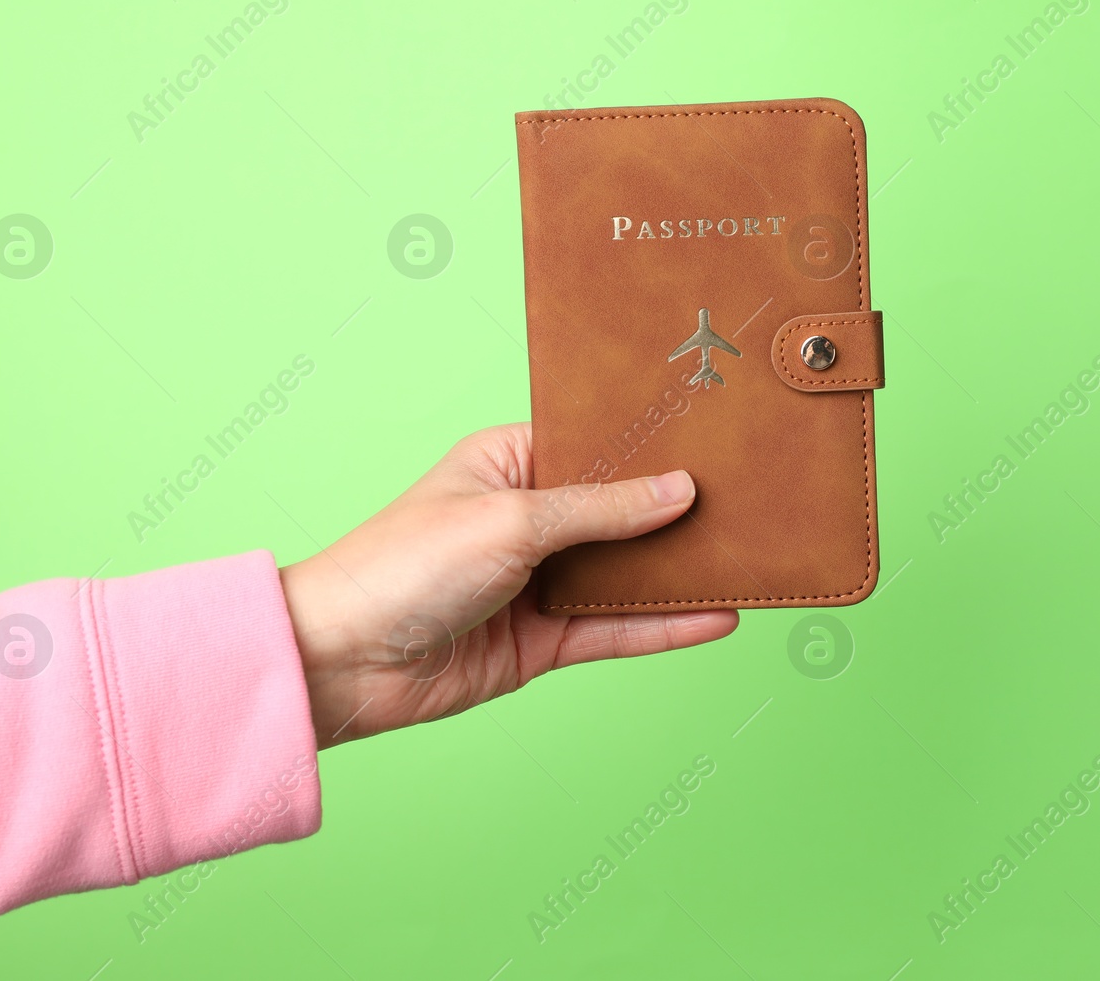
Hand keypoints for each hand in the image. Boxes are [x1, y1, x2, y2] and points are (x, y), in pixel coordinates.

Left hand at [279, 423, 738, 746]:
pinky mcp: (542, 640)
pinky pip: (615, 628)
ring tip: (753, 557)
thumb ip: (602, 509)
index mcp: (511, 460)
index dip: (653, 445)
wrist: (345, 661)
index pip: (598, 445)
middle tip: (753, 498)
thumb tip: (680, 491)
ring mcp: (538, 580)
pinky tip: (716, 617)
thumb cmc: (405, 565)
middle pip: (621, 510)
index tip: (717, 438)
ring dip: (679, 570)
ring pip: (625, 571)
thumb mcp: (512, 519)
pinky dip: (664, 625)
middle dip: (678, 509)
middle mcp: (529, 516)